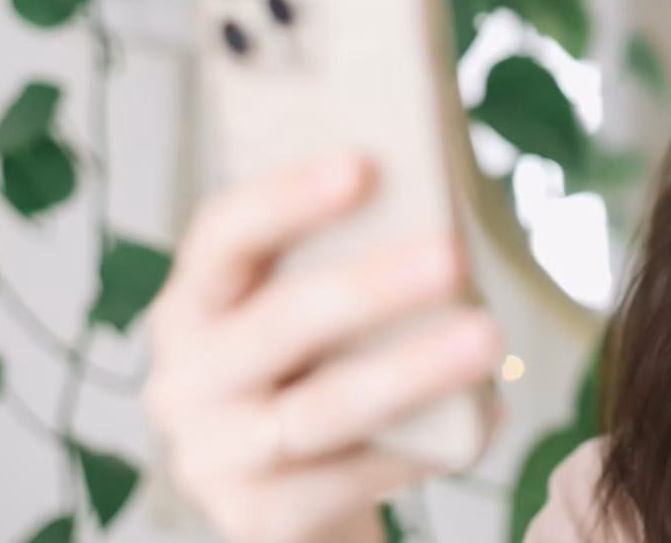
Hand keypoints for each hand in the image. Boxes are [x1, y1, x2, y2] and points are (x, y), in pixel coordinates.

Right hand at [143, 151, 502, 542]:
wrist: (292, 494)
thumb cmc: (315, 371)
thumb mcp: (305, 308)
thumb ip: (343, 260)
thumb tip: (441, 205)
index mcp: (192, 304)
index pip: (222, 237)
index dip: (285, 198)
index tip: (361, 164)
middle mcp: (184, 379)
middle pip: (278, 323)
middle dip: (369, 286)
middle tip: (451, 253)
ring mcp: (214, 455)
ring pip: (322, 408)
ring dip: (411, 370)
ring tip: (486, 336)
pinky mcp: (257, 516)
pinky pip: (351, 476)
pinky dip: (422, 445)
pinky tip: (482, 415)